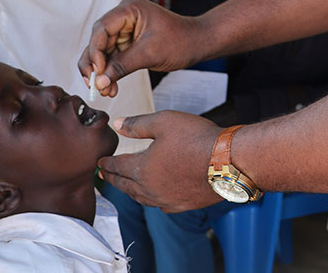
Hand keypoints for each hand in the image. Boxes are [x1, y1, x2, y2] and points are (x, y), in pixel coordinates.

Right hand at [79, 0, 206, 97]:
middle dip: (95, 64)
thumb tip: (99, 82)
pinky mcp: (128, 41)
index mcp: (129, 9)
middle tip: (94, 85)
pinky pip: (112, 57)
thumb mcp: (149, 54)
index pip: (101, 29)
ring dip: (102, 72)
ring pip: (102, 51)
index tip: (97, 71)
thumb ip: (122, 66)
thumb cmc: (180, 41)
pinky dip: (110, 72)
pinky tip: (110, 87)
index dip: (95, 51)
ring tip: (104, 90)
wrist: (198, 43)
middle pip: (98, 40)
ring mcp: (125, 29)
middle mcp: (123, 16)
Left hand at [98, 111, 223, 211]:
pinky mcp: (182, 205)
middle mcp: (150, 188)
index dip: (107, 163)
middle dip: (113, 178)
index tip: (100, 162)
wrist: (227, 161)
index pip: (118, 166)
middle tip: (105, 175)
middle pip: (125, 185)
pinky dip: (151, 199)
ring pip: (140, 197)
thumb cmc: (197, 138)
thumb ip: (138, 124)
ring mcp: (166, 199)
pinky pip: (160, 205)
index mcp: (142, 168)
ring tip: (125, 186)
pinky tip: (154, 196)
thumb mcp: (164, 121)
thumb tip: (117, 124)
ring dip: (129, 190)